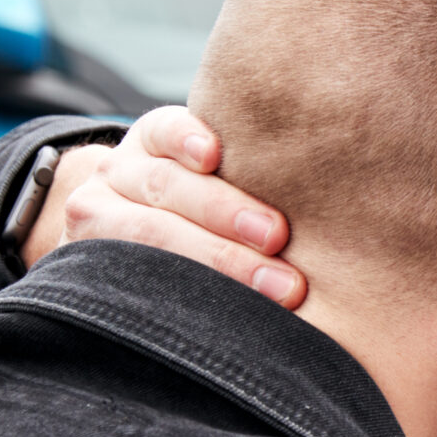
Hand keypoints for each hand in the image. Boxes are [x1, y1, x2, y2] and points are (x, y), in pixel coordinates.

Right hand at [30, 106, 306, 308]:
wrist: (129, 228)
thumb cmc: (208, 199)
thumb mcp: (217, 171)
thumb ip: (255, 168)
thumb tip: (343, 167)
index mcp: (154, 139)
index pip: (166, 131)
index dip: (187, 139)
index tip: (214, 155)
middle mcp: (121, 174)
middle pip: (167, 188)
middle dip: (224, 214)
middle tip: (279, 239)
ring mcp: (99, 219)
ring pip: (150, 235)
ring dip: (217, 260)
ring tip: (282, 288)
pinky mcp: (93, 263)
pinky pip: (130, 277)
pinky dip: (172, 290)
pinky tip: (207, 305)